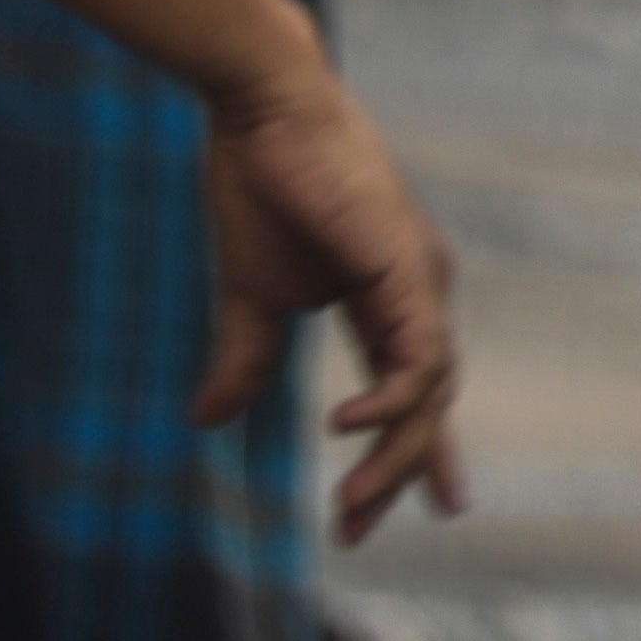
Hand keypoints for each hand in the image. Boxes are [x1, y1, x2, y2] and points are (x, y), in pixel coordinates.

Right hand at [194, 48, 463, 539]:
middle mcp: (418, 290)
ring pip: (430, 388)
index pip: (416, 388)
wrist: (263, 112)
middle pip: (428, 400)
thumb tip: (209, 421)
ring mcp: (419, 277)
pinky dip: (391, 400)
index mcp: (391, 298)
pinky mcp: (405, 264)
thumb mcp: (254, 295)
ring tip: (351, 504)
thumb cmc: (263, 188)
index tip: (415, 510)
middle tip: (356, 528)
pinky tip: (345, 427)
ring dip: (393, 453)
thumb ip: (245, 358)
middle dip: (401, 471)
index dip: (416, 451)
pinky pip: (419, 354)